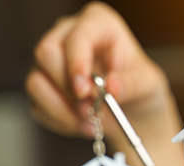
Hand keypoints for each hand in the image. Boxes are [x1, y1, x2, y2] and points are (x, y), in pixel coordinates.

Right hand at [25, 2, 168, 138]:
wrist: (132, 110)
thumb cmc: (140, 87)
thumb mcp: (147, 84)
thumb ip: (131, 84)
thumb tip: (112, 86)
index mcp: (98, 23)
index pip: (77, 36)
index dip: (77, 62)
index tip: (84, 90)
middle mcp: (69, 35)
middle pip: (47, 53)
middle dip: (68, 88)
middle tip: (90, 108)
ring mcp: (52, 60)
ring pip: (36, 81)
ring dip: (63, 109)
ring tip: (89, 120)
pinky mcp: (43, 84)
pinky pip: (37, 104)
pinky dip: (59, 120)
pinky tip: (81, 123)